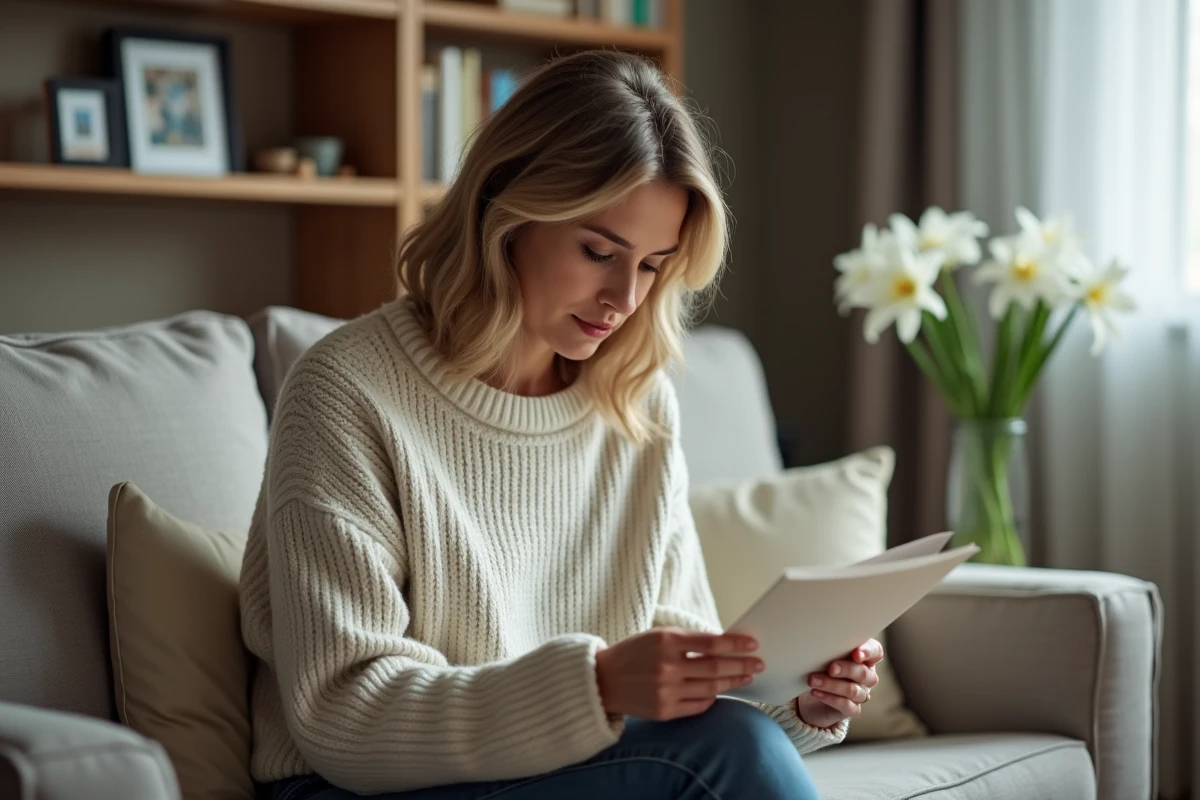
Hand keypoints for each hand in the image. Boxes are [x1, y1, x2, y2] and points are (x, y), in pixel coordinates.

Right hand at [595, 628, 763, 720]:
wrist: (602, 680)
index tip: (753, 644)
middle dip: (742, 665)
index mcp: (666, 641)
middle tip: (758, 663)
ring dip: (732, 682)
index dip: (736, 644)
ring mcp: (666, 691)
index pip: (712, 642)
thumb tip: (725, 644)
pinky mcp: (664, 711)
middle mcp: (667, 666)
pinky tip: (719, 691)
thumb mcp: (657, 635)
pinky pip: (699, 705)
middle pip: (716, 667)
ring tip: (745, 676)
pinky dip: (712, 697)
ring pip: (711, 688)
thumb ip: (688, 639)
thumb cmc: (634, 653)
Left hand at [794, 638, 883, 729]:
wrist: (812, 697)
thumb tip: (820, 642)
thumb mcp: (825, 655)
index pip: (876, 651)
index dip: (868, 652)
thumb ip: (830, 648)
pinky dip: (830, 698)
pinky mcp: (852, 709)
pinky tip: (816, 692)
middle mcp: (867, 676)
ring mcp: (861, 694)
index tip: (856, 653)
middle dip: (846, 669)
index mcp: (865, 658)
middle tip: (830, 668)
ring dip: (831, 685)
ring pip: (853, 691)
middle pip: (864, 673)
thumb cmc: (821, 667)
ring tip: (813, 680)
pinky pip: (846, 705)